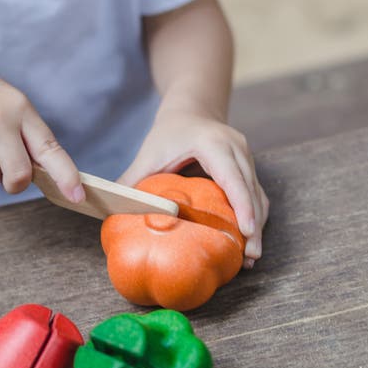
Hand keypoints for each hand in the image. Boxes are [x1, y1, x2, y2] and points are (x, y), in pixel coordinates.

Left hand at [118, 107, 268, 266]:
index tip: (245, 232)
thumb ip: (132, 180)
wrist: (191, 110)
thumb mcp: (149, 153)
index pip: (232, 177)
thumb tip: (109, 210)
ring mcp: (247, 158)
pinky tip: (247, 240)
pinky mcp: (249, 168)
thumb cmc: (169, 132)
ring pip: (258, 196)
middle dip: (253, 226)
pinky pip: (256, 195)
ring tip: (250, 256)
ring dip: (257, 226)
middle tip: (250, 257)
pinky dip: (254, 217)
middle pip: (250, 191)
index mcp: (213, 144)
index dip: (241, 205)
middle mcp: (236, 149)